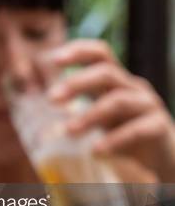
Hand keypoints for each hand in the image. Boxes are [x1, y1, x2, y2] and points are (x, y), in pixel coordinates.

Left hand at [45, 39, 174, 181]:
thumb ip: (79, 107)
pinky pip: (137, 129)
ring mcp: (147, 105)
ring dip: (90, 115)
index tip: (52, 59)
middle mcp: (132, 87)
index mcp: (116, 80)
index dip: (78, 51)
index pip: (100, 54)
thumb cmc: (124, 130)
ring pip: (118, 101)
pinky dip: (114, 140)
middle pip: (106, 73)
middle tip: (51, 99)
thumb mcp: (99, 115)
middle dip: (76, 83)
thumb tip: (44, 108)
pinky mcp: (158, 127)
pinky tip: (95, 152)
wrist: (161, 153)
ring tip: (68, 132)